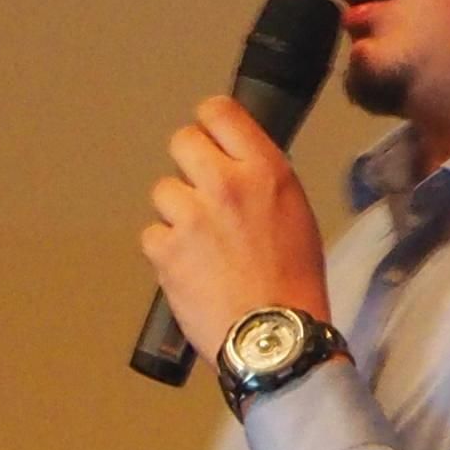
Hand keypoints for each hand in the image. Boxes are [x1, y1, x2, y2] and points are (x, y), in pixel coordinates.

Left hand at [141, 95, 330, 362]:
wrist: (274, 337)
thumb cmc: (295, 282)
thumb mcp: (297, 213)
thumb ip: (263, 181)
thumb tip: (237, 167)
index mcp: (264, 169)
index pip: (219, 112)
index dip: (210, 124)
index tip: (210, 138)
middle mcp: (225, 183)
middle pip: (182, 141)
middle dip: (188, 165)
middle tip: (201, 195)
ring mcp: (191, 215)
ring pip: (164, 190)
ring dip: (176, 212)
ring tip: (200, 245)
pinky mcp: (165, 249)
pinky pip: (152, 234)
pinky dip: (164, 250)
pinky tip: (188, 269)